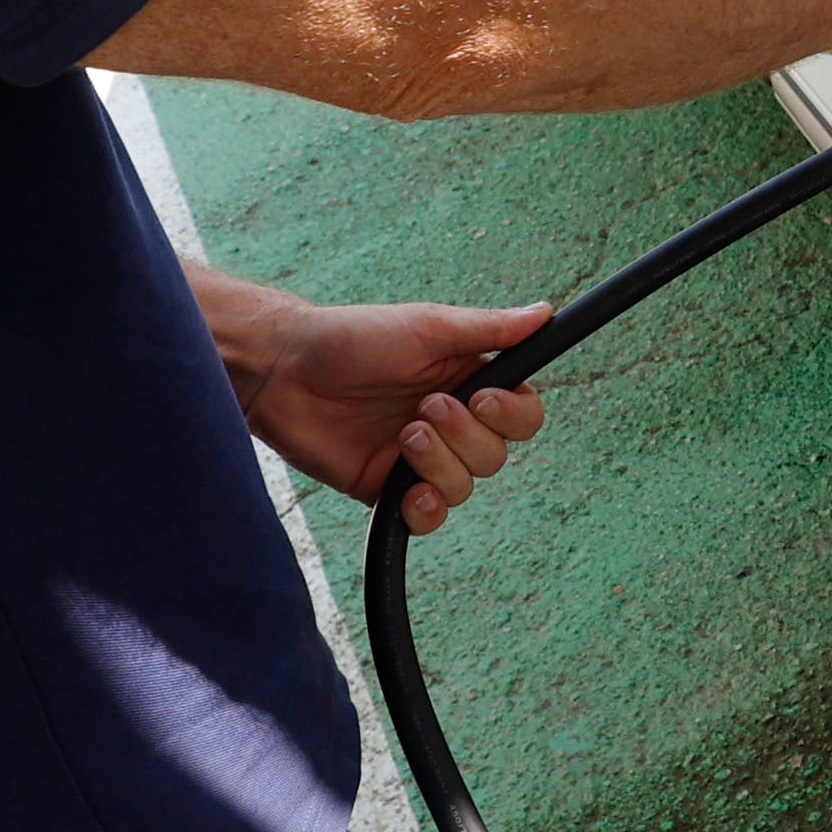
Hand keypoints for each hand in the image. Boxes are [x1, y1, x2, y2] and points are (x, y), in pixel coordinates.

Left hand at [216, 292, 551, 534]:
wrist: (286, 371)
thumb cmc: (354, 338)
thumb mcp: (428, 326)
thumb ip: (488, 328)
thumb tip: (545, 313)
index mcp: (467, 383)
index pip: (521, 415)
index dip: (513, 416)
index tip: (483, 398)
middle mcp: (450, 426)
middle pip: (497, 456)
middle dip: (464, 436)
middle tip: (424, 407)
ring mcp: (420, 460)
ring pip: (465, 487)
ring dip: (440, 464)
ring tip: (403, 435)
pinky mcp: (387, 490)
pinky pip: (428, 518)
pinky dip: (426, 509)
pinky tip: (409, 491)